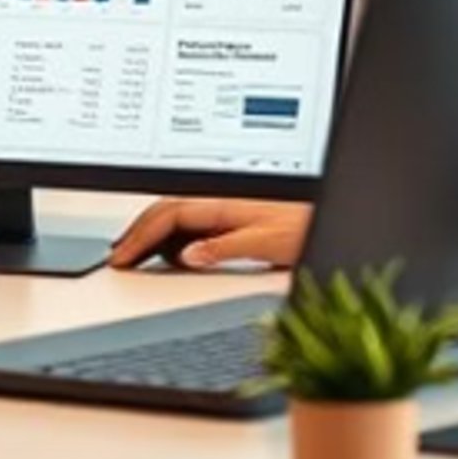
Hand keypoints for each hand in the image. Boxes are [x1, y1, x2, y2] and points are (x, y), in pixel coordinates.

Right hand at [110, 197, 312, 272]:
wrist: (339, 218)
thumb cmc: (310, 226)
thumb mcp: (268, 242)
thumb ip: (225, 248)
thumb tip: (187, 256)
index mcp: (225, 202)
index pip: (170, 215)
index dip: (141, 236)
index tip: (123, 257)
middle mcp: (224, 201)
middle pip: (167, 211)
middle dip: (138, 231)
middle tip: (118, 255)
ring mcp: (230, 209)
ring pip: (179, 215)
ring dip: (154, 232)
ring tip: (136, 253)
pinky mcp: (238, 219)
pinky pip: (195, 223)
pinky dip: (175, 236)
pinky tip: (174, 252)